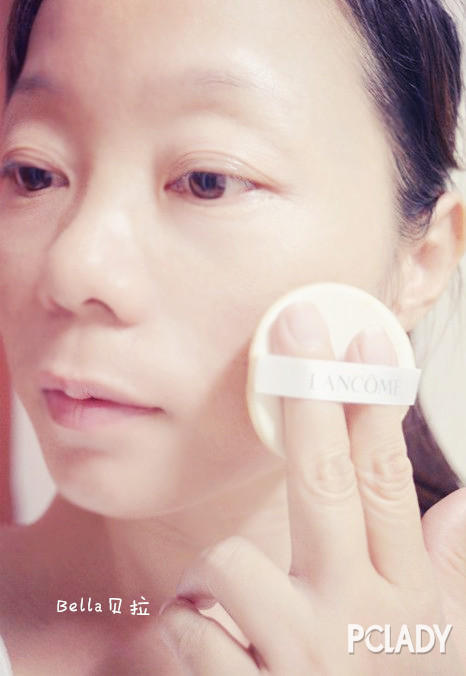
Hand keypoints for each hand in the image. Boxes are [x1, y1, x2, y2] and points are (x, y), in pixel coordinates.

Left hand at [157, 302, 465, 674]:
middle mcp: (355, 622)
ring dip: (214, 576)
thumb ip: (455, 569)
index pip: (390, 482)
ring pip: (228, 564)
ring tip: (227, 609)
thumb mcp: (448, 642)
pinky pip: (185, 633)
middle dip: (310, 400)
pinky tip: (207, 653)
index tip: (360, 341)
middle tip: (298, 331)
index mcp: (406, 600)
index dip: (374, 406)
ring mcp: (297, 663)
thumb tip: (464, 500)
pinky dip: (184, 633)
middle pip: (326, 486)